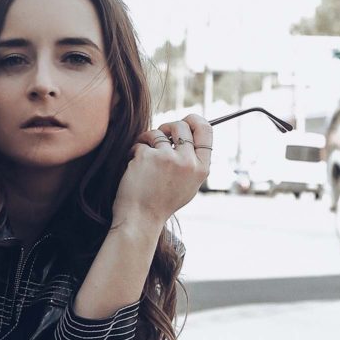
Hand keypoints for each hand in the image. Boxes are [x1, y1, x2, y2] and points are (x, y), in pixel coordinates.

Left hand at [112, 112, 211, 227]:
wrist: (141, 219)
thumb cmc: (161, 203)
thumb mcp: (188, 185)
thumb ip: (192, 162)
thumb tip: (190, 132)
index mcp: (202, 169)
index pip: (206, 130)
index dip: (194, 120)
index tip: (184, 121)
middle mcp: (188, 162)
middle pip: (181, 125)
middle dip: (167, 126)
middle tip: (159, 136)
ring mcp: (168, 158)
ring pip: (158, 133)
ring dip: (147, 140)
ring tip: (143, 157)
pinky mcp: (147, 156)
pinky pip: (141, 142)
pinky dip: (135, 151)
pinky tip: (134, 167)